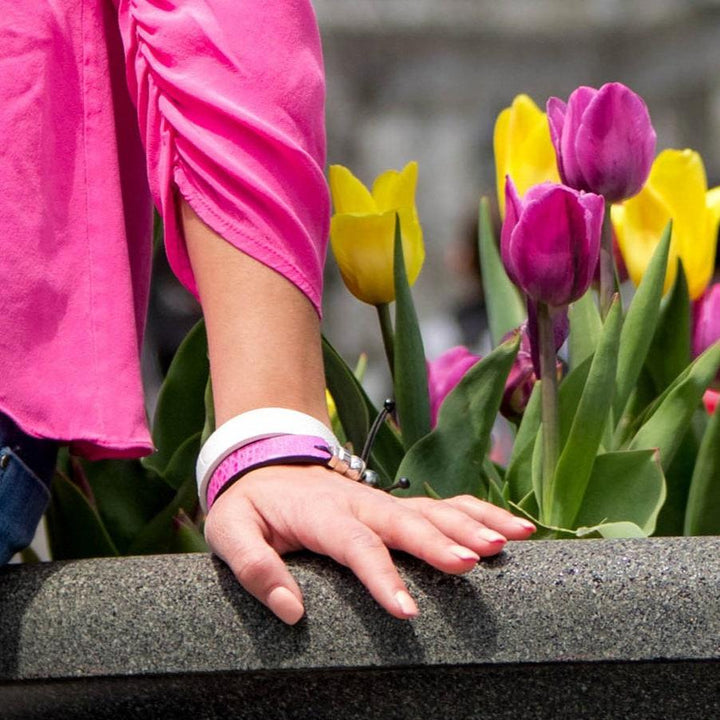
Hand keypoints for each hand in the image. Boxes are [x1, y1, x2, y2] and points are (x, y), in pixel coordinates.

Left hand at [204, 465, 535, 623]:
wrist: (267, 462)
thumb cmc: (251, 504)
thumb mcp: (230, 532)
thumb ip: (253, 567)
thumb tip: (291, 611)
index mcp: (321, 512)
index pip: (355, 542)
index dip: (382, 574)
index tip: (407, 609)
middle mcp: (361, 502)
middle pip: (406, 520)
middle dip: (441, 541)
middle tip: (475, 563)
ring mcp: (384, 500)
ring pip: (435, 508)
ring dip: (473, 522)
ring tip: (510, 541)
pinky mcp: (399, 504)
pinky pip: (445, 505)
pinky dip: (480, 512)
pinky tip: (515, 527)